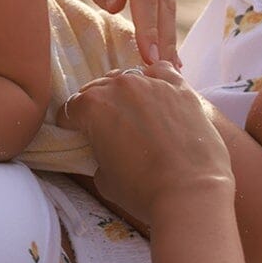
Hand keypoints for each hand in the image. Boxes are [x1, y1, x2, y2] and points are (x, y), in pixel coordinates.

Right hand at [61, 65, 231, 229]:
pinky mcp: (180, 87)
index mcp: (92, 106)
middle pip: (98, 89)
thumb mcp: (102, 178)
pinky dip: (155, 79)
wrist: (191, 192)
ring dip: (125, 93)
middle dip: (98, 107)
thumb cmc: (143, 191)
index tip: (77, 136)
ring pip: (128, 77)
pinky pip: (161, 70)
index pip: (71, 109)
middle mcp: (119, 86)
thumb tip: (104, 149)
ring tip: (135, 114)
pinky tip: (157, 95)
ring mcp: (151, 82)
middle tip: (108, 130)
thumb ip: (96, 153)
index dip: (71, 125)